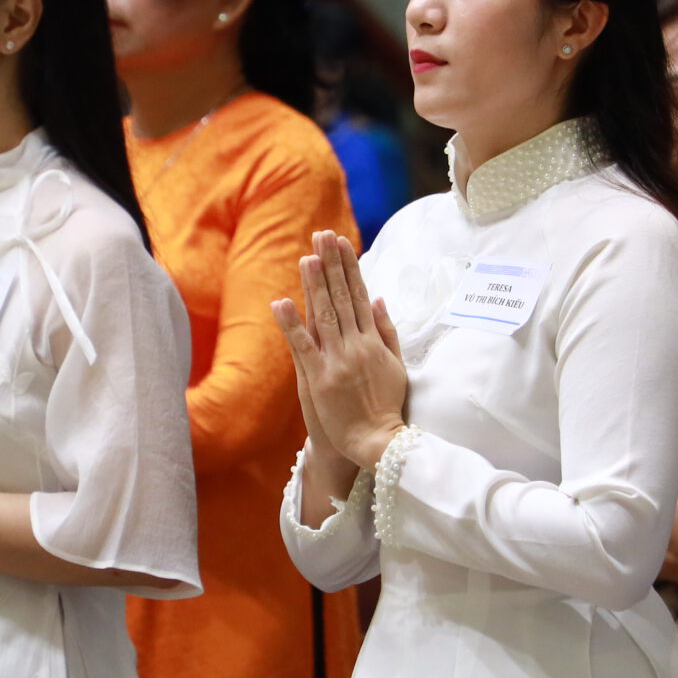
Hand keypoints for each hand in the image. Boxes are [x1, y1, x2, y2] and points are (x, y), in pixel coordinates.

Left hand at [271, 231, 408, 471]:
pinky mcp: (319, 379)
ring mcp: (337, 361)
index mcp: (374, 341)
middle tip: (322, 236)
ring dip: (314, 285)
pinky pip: (303, 347)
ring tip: (306, 256)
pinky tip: (281, 303)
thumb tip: (379, 299)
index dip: (350, 268)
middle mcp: (356, 346)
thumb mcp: (396, 366)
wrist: (377, 441)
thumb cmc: (387, 406)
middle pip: (342, 298)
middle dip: (331, 265)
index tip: (342, 243)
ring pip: (324, 315)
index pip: (360, 296)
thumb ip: (387, 332)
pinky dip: (292, 324)